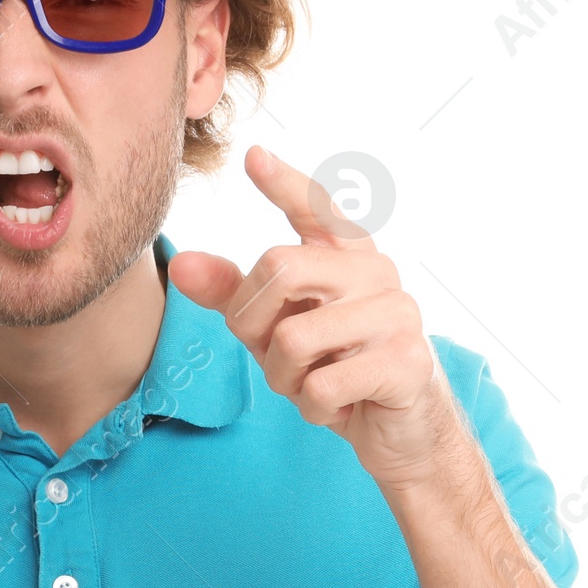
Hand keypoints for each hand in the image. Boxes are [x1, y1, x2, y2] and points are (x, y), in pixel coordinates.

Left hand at [166, 146, 462, 492]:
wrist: (401, 431)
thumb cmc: (334, 369)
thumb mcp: (275, 331)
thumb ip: (233, 295)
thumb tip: (182, 264)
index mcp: (346, 256)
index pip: (315, 209)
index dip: (283, 185)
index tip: (253, 157)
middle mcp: (377, 272)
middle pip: (279, 269)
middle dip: (252, 324)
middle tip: (272, 355)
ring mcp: (397, 314)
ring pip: (293, 339)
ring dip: (284, 380)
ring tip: (311, 386)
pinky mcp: (406, 361)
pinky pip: (321, 385)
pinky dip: (313, 408)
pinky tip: (337, 407)